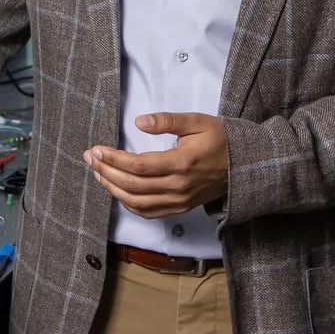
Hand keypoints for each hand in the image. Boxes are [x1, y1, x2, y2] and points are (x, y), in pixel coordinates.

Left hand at [84, 113, 227, 218]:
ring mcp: (178, 201)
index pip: (138, 166)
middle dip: (106, 172)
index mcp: (181, 163)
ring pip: (136, 202)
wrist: (244, 166)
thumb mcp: (197, 122)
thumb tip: (139, 122)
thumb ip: (167, 121)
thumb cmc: (221, 140)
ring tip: (98, 173)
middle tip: (90, 158)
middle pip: (132, 185)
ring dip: (112, 188)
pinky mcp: (180, 208)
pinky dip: (128, 204)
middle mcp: (178, 187)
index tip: (97, 150)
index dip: (114, 159)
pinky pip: (148, 212)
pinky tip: (117, 191)